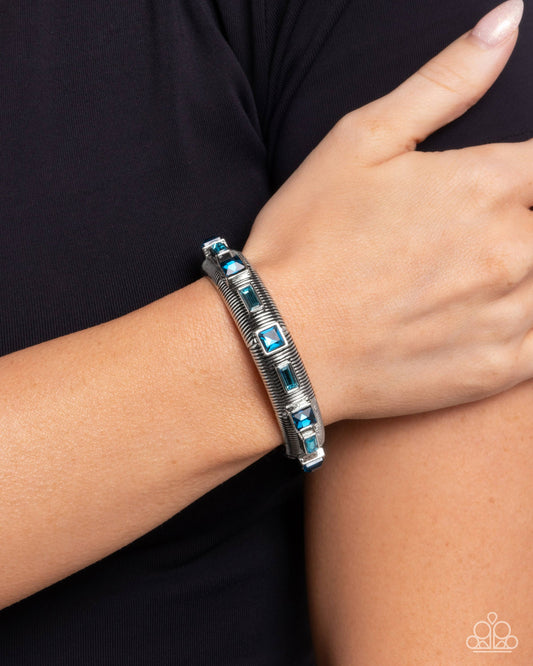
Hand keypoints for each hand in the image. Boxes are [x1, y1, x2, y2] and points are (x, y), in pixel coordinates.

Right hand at [242, 0, 530, 422]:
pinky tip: (492, 316)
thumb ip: (445, 82)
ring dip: (524, 272)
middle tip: (464, 237)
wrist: (280, 341)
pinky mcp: (496, 371)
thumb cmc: (310, 239)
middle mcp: (512, 250)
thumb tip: (508, 20)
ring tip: (471, 273)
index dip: (528, 175)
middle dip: (523, 220)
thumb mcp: (361, 140)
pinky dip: (526, 324)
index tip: (507, 189)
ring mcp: (508, 317)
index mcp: (488, 185)